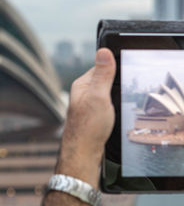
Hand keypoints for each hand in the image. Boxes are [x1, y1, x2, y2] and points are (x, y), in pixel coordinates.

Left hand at [56, 48, 115, 187]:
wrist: (83, 153)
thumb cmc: (87, 127)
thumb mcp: (99, 96)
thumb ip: (102, 75)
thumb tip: (103, 51)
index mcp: (81, 85)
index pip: (100, 67)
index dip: (114, 69)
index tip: (124, 75)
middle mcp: (82, 93)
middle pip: (104, 81)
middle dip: (115, 84)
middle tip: (121, 94)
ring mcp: (87, 105)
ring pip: (106, 94)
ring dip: (115, 97)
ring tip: (117, 106)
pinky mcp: (93, 116)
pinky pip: (106, 105)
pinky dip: (113, 108)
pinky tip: (115, 115)